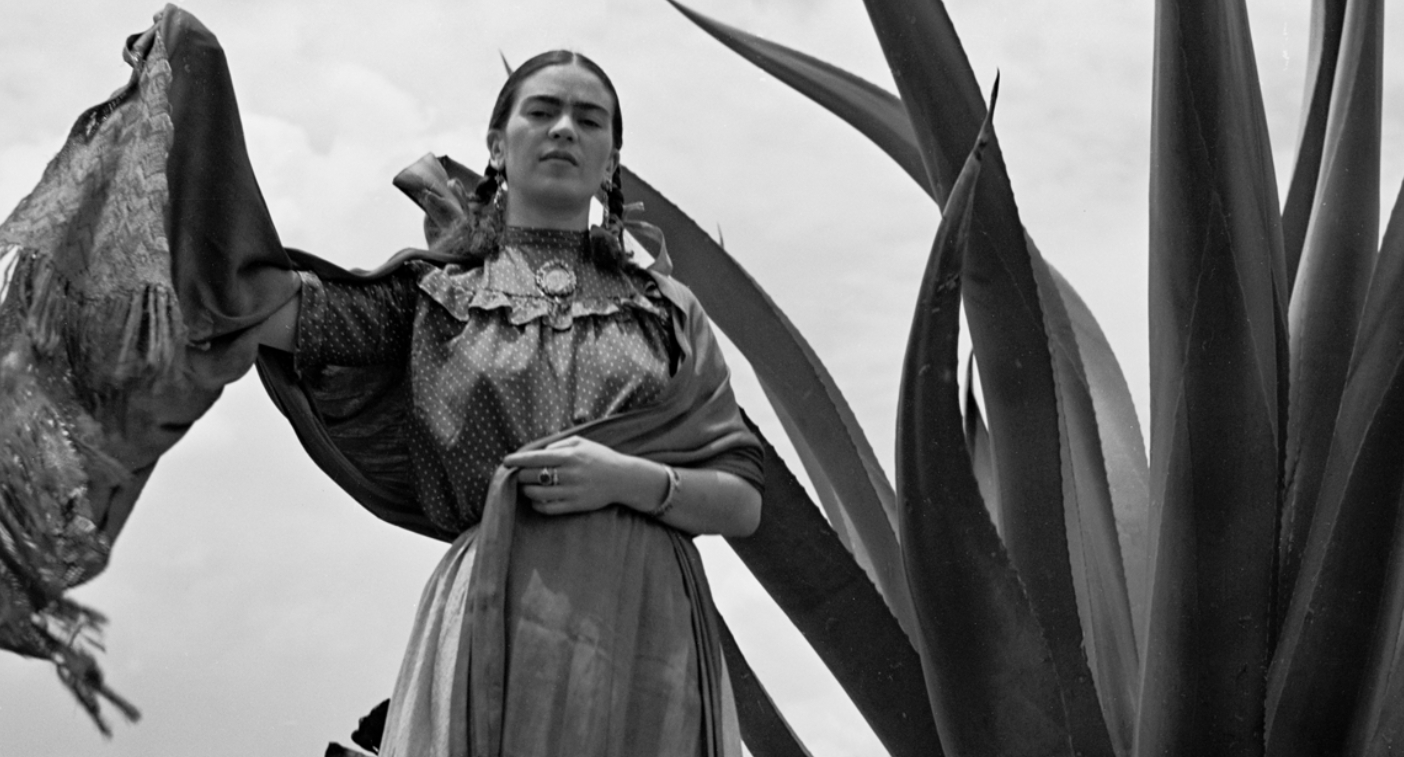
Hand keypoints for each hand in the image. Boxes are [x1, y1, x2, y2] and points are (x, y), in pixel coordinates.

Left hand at [503, 436, 666, 516]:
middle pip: (532, 476)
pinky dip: (537, 504)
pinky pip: (548, 508)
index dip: (517, 460)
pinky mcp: (575, 506)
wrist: (622, 478)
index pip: (535, 458)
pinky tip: (537, 500)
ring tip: (527, 487)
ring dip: (526, 490)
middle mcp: (569, 474)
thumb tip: (538, 453)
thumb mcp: (581, 442)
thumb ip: (558, 445)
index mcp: (570, 456)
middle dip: (521, 475)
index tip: (506, 462)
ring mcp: (572, 491)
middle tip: (519, 474)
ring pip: (537, 494)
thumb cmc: (600, 457)